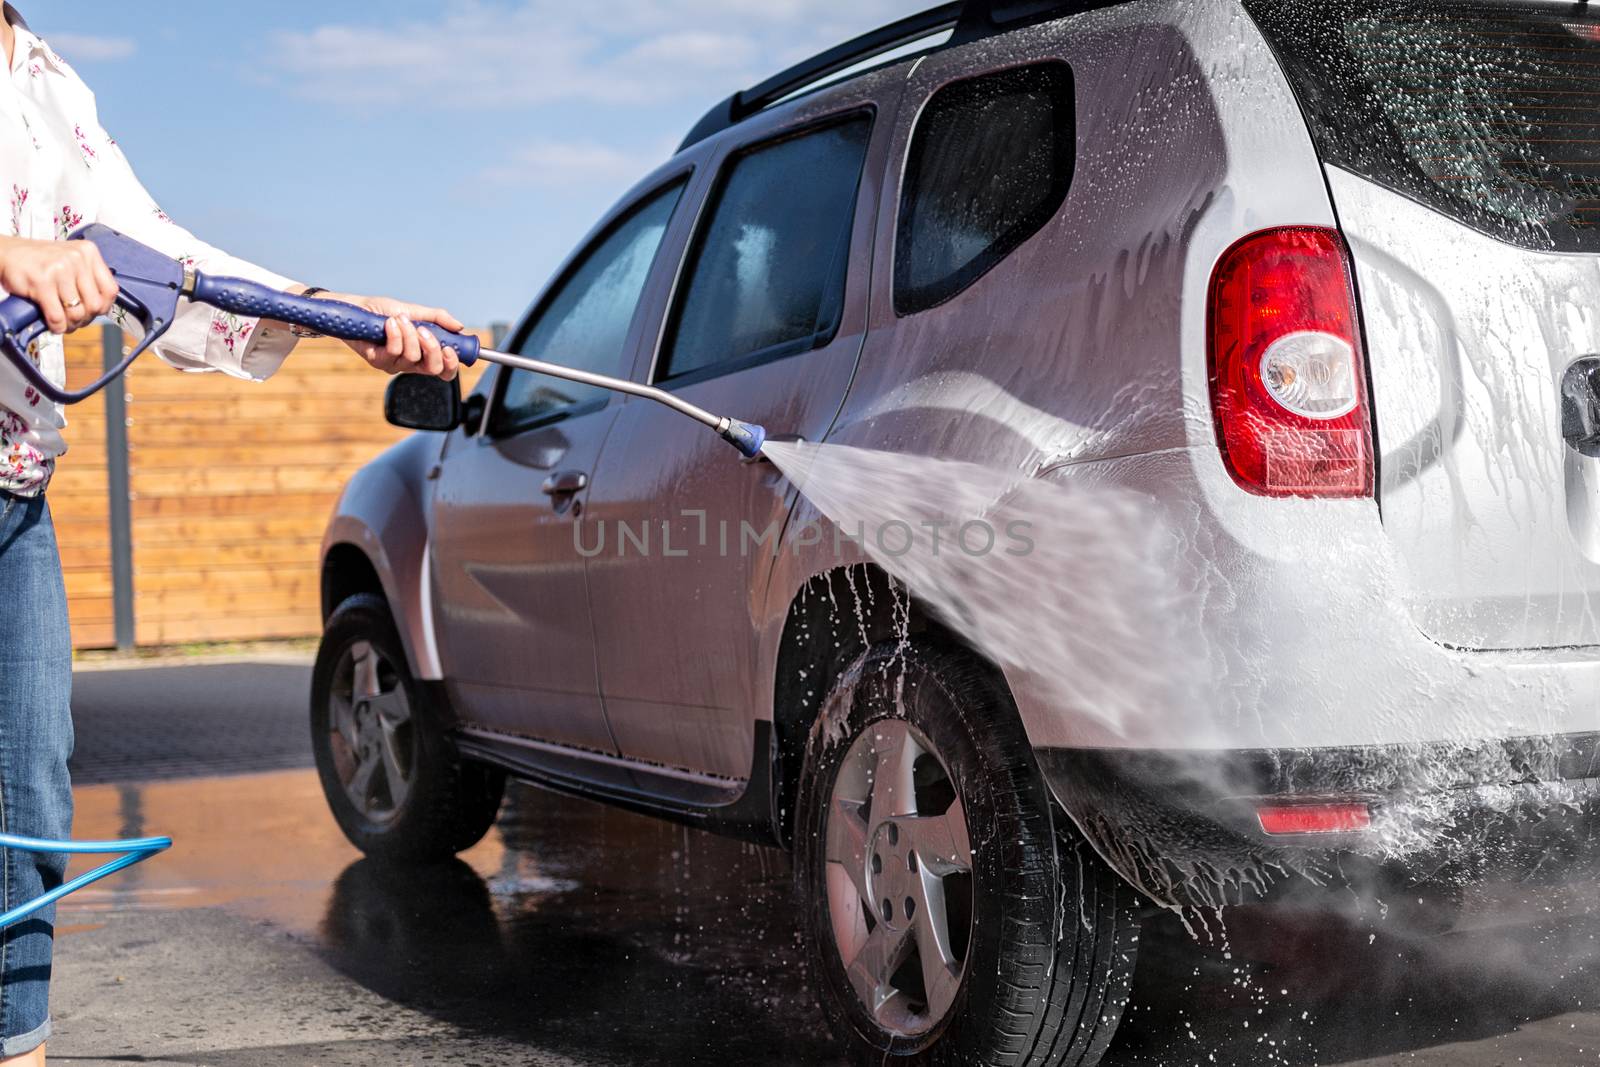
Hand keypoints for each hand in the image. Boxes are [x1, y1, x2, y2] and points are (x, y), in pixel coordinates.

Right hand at [0, 236, 117, 333]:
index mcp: (87, 252)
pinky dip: (56, 326)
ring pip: (76, 312)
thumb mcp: (69, 261)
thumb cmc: (38, 260)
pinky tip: (52, 324)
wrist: (5, 253)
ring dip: (69, 324)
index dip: (102, 307)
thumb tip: (100, 308)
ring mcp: (59, 269)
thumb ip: (87, 278)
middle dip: (85, 319)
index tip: (92, 312)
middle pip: (95, 304)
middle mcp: (76, 258)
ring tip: (63, 323)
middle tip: (74, 320)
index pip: (110, 290)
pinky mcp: (41, 282)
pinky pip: (57, 316)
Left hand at [307, 291, 464, 380]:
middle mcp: (410, 363)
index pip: (444, 369)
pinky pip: (393, 352)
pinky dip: (395, 334)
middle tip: (424, 330)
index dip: (451, 364)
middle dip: (432, 348)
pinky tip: (389, 323)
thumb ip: (437, 318)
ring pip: (412, 357)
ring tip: (399, 318)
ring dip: (408, 333)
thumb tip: (458, 326)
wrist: (356, 308)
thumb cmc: (383, 311)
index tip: (450, 348)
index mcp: (423, 353)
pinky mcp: (378, 361)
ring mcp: (394, 364)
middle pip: (433, 369)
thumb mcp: (415, 310)